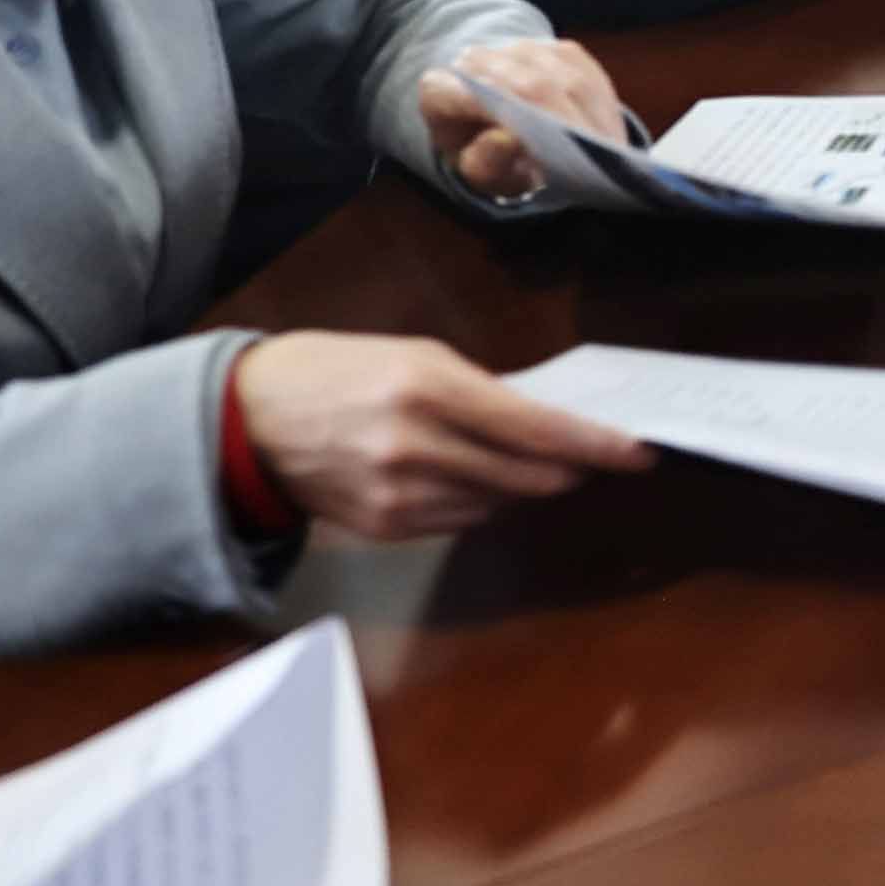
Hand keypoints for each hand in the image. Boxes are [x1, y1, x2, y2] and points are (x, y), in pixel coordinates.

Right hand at [230, 332, 649, 542]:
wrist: (247, 420)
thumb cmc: (338, 371)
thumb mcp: (414, 355)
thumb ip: (480, 391)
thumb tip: (543, 421)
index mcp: (428, 389)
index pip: (535, 429)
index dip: (594, 445)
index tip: (636, 452)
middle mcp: (415, 448)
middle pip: (526, 476)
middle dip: (569, 468)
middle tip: (599, 456)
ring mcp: (397, 496)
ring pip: (498, 504)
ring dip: (524, 485)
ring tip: (529, 461)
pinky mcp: (382, 529)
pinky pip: (459, 522)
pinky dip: (481, 502)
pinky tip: (475, 478)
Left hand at [413, 37, 631, 197]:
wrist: (489, 115)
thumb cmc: (481, 151)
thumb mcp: (473, 171)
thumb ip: (483, 162)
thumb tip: (507, 139)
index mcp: (440, 90)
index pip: (473, 99)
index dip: (515, 123)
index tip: (557, 160)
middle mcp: (481, 59)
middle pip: (532, 88)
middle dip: (570, 127)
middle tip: (598, 166)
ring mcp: (524, 49)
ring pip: (569, 81)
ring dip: (594, 120)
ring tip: (609, 158)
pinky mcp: (561, 50)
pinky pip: (591, 77)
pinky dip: (604, 110)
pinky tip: (609, 139)